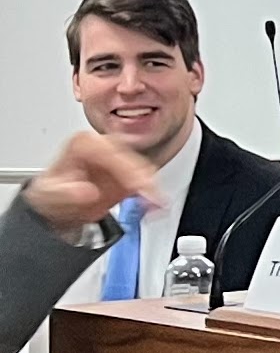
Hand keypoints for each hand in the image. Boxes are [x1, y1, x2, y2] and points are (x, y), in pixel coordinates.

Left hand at [23, 133, 159, 231]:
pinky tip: (156, 203)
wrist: (58, 208)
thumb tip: (86, 190)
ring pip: (144, 167)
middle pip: (132, 157)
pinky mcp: (130, 173)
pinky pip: (147, 180)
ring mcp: (119, 160)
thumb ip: (65, 192)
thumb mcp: (49, 194)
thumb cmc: (52, 195)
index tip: (136, 185)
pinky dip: (153, 192)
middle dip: (144, 177)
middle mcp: (104, 147)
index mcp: (84, 143)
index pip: (111, 150)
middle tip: (152, 196)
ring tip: (156, 203)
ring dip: (152, 186)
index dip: (126, 168)